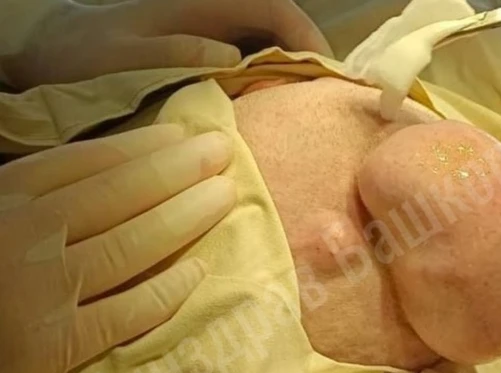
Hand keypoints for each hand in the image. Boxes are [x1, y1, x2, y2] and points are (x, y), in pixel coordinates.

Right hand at [0, 125, 235, 372]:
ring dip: (185, 219)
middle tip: (222, 152)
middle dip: (177, 171)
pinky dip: (165, 294)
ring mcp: (43, 293)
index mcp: (2, 201)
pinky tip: (200, 272)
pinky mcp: (55, 347)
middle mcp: (26, 238)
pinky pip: (124, 315)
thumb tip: (84, 172)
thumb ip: (23, 195)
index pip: (83, 165)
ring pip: (131, 246)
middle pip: (118, 196)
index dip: (139, 148)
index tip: (181, 136)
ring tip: (226, 196)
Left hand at [2, 0, 332, 89]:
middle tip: (332, 101)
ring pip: (268, 46)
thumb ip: (174, 51)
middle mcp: (210, 17)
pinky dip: (271, 88)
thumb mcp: (122, 54)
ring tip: (312, 113)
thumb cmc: (82, 57)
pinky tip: (277, 117)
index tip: (328, 71)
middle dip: (310, 58)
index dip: (305, 33)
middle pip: (278, 26)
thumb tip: (232, 56)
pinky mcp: (205, 61)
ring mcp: (209, 38)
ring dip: (294, 75)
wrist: (51, 62)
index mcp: (197, 6)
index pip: (271, 6)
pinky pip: (250, 67)